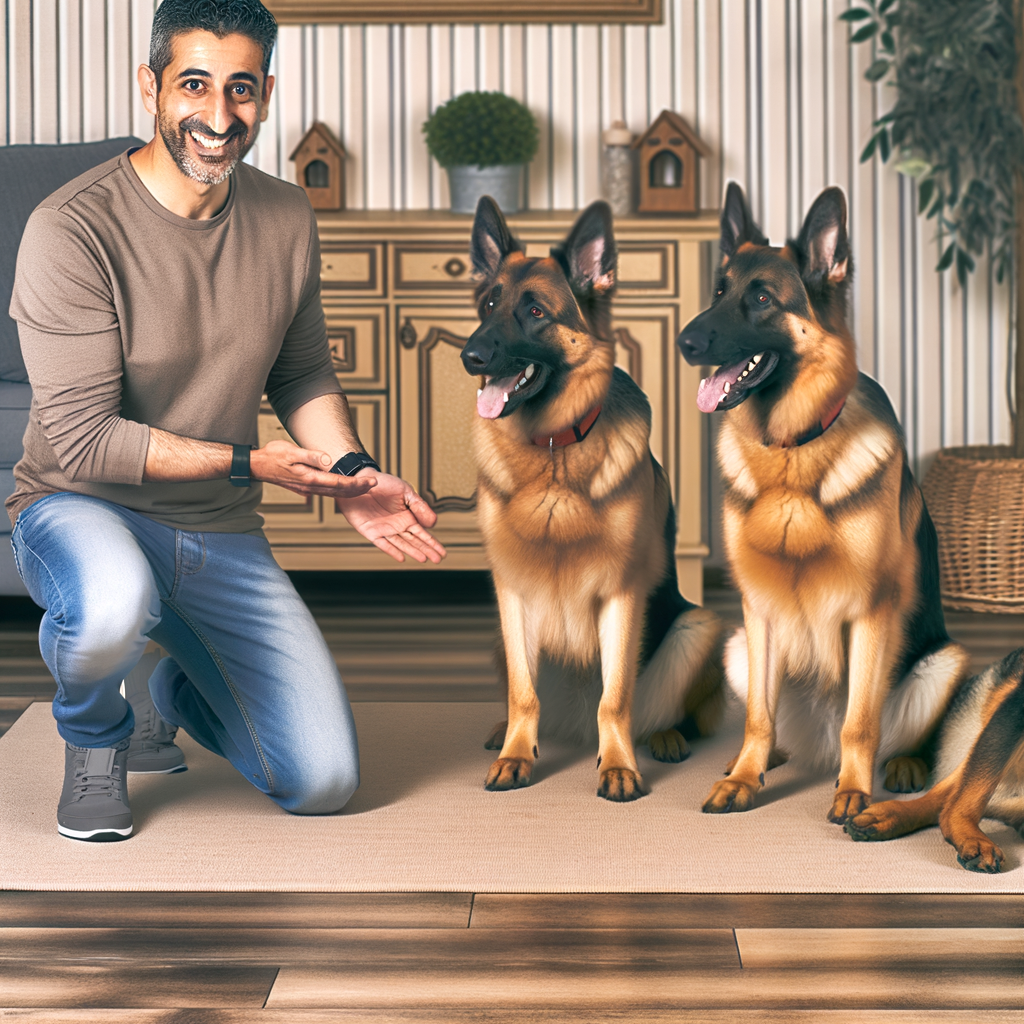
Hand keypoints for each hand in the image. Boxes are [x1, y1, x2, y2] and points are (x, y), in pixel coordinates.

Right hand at [250, 439, 374, 497]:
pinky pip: (327, 491)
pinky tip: (344, 489)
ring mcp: (308, 488)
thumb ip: (310, 455)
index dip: (357, 483)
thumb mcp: (291, 451)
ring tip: (364, 488)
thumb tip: (328, 459)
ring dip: (350, 491)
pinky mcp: (305, 487)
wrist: (258, 466)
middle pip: (340, 491)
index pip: (339, 482)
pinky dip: (339, 491)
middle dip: (359, 489)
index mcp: (310, 478)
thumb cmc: (273, 456)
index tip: (371, 481)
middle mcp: (311, 486)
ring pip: (334, 493)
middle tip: (374, 485)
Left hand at [336, 471, 446, 562]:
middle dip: (427, 550)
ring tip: (424, 559)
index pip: (423, 533)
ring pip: (402, 544)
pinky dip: (392, 550)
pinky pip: (383, 543)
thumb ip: (419, 506)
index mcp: (407, 517)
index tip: (443, 553)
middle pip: (415, 541)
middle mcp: (397, 526)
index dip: (433, 543)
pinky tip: (401, 557)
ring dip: (413, 551)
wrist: (359, 481)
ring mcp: (385, 530)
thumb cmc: (383, 483)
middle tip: (438, 560)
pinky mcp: (371, 532)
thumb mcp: (405, 491)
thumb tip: (433, 523)